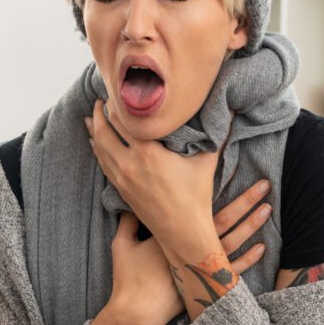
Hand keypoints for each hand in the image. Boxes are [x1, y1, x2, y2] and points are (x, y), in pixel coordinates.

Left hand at [86, 99, 220, 253]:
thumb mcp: (207, 162)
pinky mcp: (120, 190)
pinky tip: (94, 142)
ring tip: (92, 115)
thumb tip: (231, 107)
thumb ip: (217, 132)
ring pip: (99, 148)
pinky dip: (97, 149)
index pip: (123, 119)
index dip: (117, 102)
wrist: (183, 233)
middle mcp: (129, 164)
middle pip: (104, 130)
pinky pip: (102, 164)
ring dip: (94, 129)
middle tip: (101, 98)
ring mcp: (122, 179)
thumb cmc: (197, 197)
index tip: (118, 91)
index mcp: (148, 153)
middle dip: (101, 112)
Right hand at [106, 179, 274, 324]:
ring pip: (234, 241)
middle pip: (225, 220)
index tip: (233, 172)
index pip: (203, 207)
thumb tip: (129, 204)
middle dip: (246, 201)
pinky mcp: (206, 285)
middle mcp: (193, 247)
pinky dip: (249, 259)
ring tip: (267, 208)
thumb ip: (128, 221)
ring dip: (252, 225)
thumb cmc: (128, 278)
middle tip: (264, 185)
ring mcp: (202, 267)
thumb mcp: (123, 244)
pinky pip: (233, 270)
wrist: (135, 312)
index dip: (220, 190)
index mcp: (174, 233)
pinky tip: (262, 247)